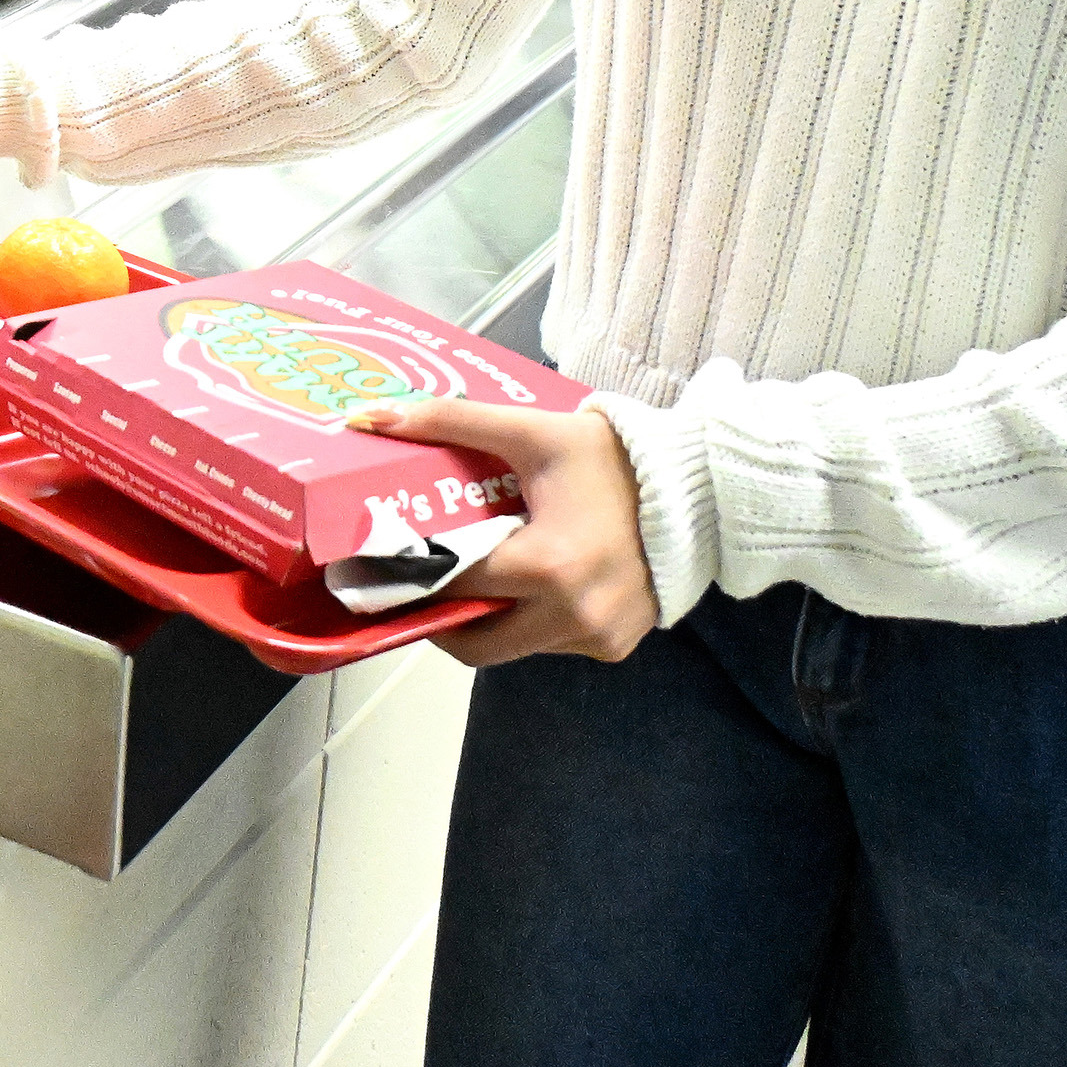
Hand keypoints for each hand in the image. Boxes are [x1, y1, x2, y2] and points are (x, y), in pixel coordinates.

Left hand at [345, 398, 657, 665]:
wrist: (696, 487)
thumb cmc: (610, 458)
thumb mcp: (529, 431)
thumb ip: (449, 422)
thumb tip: (370, 418)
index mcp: (548, 565)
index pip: (452, 585)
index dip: (407, 577)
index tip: (374, 568)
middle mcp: (573, 615)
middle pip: (473, 641)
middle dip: (439, 615)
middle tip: (415, 584)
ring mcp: (597, 637)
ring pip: (510, 648)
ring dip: (484, 619)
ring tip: (469, 575)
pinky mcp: (613, 647)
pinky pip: (548, 645)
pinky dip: (526, 621)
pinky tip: (523, 583)